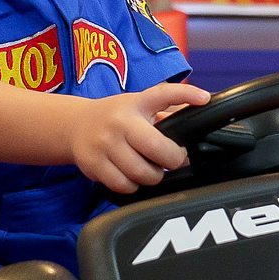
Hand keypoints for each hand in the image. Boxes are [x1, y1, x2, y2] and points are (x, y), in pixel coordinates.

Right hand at [72, 82, 209, 194]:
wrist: (74, 125)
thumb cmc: (115, 117)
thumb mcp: (138, 104)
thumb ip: (166, 109)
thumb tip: (200, 110)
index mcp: (136, 103)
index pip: (163, 93)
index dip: (186, 94)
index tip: (204, 99)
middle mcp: (119, 122)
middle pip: (157, 148)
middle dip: (172, 160)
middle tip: (171, 160)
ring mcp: (104, 144)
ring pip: (141, 173)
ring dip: (152, 176)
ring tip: (149, 168)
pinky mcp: (93, 164)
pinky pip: (124, 185)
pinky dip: (132, 186)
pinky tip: (131, 176)